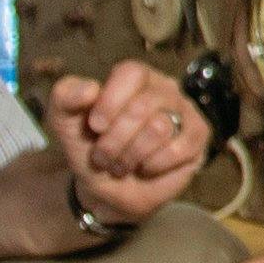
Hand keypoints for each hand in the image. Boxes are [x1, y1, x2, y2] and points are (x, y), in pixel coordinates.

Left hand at [50, 61, 209, 224]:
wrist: (106, 189)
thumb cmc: (89, 147)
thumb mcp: (64, 121)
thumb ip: (65, 96)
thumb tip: (90, 88)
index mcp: (134, 78)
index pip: (132, 73)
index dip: (111, 101)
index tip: (95, 126)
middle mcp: (164, 89)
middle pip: (143, 105)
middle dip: (115, 140)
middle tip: (103, 157)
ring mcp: (185, 111)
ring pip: (159, 128)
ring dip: (131, 156)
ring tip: (122, 164)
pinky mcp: (199, 137)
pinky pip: (178, 149)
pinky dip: (153, 165)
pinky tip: (147, 167)